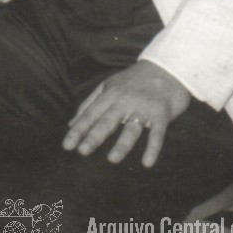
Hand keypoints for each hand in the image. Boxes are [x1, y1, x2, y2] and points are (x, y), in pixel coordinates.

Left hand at [63, 61, 191, 166]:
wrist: (166, 69)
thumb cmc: (133, 81)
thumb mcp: (107, 86)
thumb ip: (89, 104)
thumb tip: (71, 124)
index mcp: (108, 95)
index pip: (90, 115)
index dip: (78, 130)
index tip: (66, 145)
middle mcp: (123, 101)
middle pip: (106, 122)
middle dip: (94, 137)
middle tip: (82, 152)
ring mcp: (143, 108)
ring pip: (130, 129)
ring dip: (122, 145)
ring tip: (112, 160)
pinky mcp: (161, 114)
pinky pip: (157, 134)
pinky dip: (152, 148)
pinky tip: (147, 163)